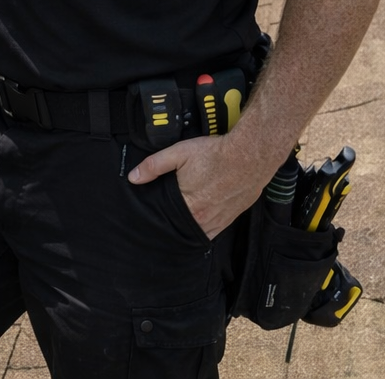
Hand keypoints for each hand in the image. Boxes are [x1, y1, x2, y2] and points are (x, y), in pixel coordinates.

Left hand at [128, 135, 267, 239]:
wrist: (250, 155)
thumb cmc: (216, 154)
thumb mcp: (179, 153)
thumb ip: (154, 166)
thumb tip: (134, 177)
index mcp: (190, 206)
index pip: (166, 219)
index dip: (156, 217)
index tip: (149, 215)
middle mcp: (204, 218)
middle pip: (181, 228)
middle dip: (171, 224)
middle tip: (164, 216)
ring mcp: (220, 220)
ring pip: (198, 232)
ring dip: (188, 228)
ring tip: (179, 220)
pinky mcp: (231, 218)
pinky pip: (213, 230)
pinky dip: (203, 227)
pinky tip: (197, 221)